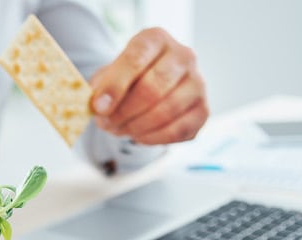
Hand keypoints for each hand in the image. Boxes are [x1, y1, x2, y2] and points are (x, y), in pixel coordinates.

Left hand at [89, 27, 208, 144]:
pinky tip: (139, 136)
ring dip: (136, 127)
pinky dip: (153, 138)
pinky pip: (178, 130)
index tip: (98, 107)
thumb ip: (101, 88)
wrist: (148, 89)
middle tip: (106, 124)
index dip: (115, 86)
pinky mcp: (203, 110)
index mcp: (156, 39)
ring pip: (166, 111)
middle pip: (152, 88)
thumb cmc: (125, 81)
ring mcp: (198, 83)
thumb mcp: (107, 76)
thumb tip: (99, 106)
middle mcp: (183, 56)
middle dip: (124, 112)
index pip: (136, 58)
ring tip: (120, 129)